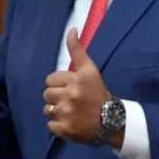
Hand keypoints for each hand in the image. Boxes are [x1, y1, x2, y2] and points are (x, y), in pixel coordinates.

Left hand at [43, 28, 114, 144]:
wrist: (112, 122)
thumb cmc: (98, 94)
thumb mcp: (90, 70)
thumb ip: (77, 50)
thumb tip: (71, 29)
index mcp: (76, 80)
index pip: (50, 80)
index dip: (59, 84)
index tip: (71, 89)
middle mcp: (71, 95)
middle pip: (47, 94)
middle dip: (56, 98)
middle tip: (71, 101)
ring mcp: (67, 113)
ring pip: (47, 110)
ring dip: (56, 112)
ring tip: (70, 113)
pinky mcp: (64, 129)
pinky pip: (50, 126)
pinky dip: (58, 126)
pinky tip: (70, 123)